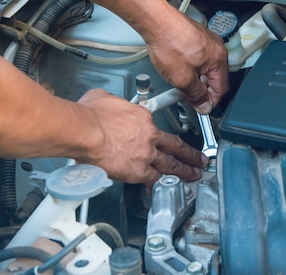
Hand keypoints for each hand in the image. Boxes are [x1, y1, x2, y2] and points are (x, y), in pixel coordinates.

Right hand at [76, 89, 206, 185]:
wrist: (86, 132)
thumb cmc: (91, 116)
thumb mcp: (104, 98)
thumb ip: (112, 103)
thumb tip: (107, 103)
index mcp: (143, 117)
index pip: (156, 126)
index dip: (160, 133)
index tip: (163, 137)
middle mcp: (149, 136)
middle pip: (175, 146)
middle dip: (190, 154)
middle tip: (200, 159)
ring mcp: (145, 155)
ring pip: (170, 165)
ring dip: (184, 171)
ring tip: (193, 175)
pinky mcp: (137, 172)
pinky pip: (153, 180)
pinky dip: (159, 185)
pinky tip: (165, 188)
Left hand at [146, 12, 229, 113]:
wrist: (156, 20)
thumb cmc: (169, 42)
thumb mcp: (182, 79)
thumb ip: (196, 95)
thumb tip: (204, 106)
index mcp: (219, 59)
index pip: (222, 89)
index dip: (210, 101)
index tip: (200, 107)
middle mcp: (217, 48)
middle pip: (214, 77)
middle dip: (201, 88)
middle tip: (186, 93)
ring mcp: (207, 40)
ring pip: (205, 67)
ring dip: (195, 76)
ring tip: (178, 78)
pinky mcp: (196, 35)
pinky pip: (198, 56)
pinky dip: (190, 64)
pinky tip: (176, 65)